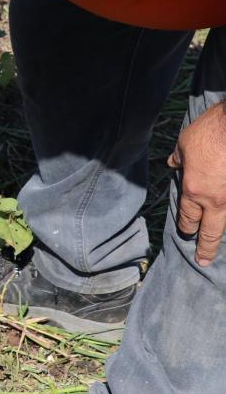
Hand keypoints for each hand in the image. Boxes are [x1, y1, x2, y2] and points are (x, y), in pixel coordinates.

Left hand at [168, 103, 225, 265]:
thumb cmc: (209, 133)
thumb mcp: (185, 145)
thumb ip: (179, 159)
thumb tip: (172, 163)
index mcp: (194, 191)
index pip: (188, 217)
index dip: (186, 227)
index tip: (186, 233)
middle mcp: (215, 199)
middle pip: (210, 231)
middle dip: (206, 248)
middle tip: (203, 261)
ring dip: (222, 233)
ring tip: (217, 247)